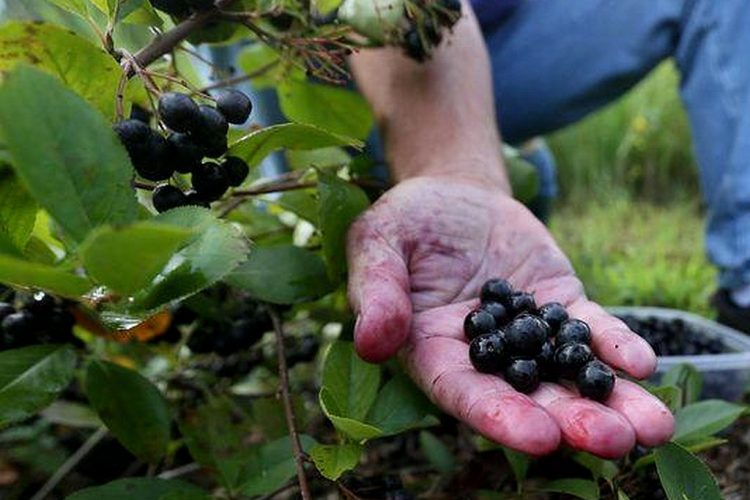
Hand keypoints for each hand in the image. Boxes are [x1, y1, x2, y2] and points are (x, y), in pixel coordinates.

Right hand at [346, 175, 673, 456]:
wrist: (451, 194)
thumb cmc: (404, 222)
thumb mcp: (376, 243)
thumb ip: (377, 290)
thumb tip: (373, 342)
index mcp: (433, 351)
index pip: (466, 393)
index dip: (501, 416)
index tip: (541, 437)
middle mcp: (484, 355)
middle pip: (528, 396)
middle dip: (571, 420)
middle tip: (615, 441)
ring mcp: (527, 333)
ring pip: (568, 373)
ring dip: (609, 400)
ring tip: (652, 425)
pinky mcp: (558, 304)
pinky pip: (589, 329)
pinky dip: (616, 347)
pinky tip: (643, 363)